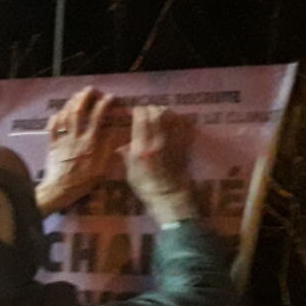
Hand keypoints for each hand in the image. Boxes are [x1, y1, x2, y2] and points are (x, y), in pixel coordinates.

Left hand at [36, 87, 117, 214]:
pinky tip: (60, 112)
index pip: (98, 117)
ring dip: (71, 103)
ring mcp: (62, 139)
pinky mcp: (52, 144)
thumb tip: (113, 131)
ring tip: (77, 96)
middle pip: (79, 111)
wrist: (60, 190)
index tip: (110, 97)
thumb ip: (108, 148)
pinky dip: (56, 117)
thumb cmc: (84, 181)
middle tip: (91, 89)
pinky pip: (52, 127)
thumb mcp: (102, 167)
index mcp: (90, 142)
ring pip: (65, 116)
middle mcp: (75, 137)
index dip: (104, 104)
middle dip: (85, 97)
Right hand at [124, 106, 198, 222]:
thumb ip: (127, 156)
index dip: (138, 111)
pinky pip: (183, 124)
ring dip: (163, 111)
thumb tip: (121, 146)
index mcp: (142, 148)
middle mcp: (158, 141)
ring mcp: (173, 142)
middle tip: (147, 111)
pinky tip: (173, 120)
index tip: (135, 112)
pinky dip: (178, 118)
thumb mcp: (130, 173)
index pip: (141, 119)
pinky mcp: (184, 144)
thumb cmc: (147, 187)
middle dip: (150, 108)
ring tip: (159, 113)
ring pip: (170, 116)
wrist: (170, 196)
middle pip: (156, 113)